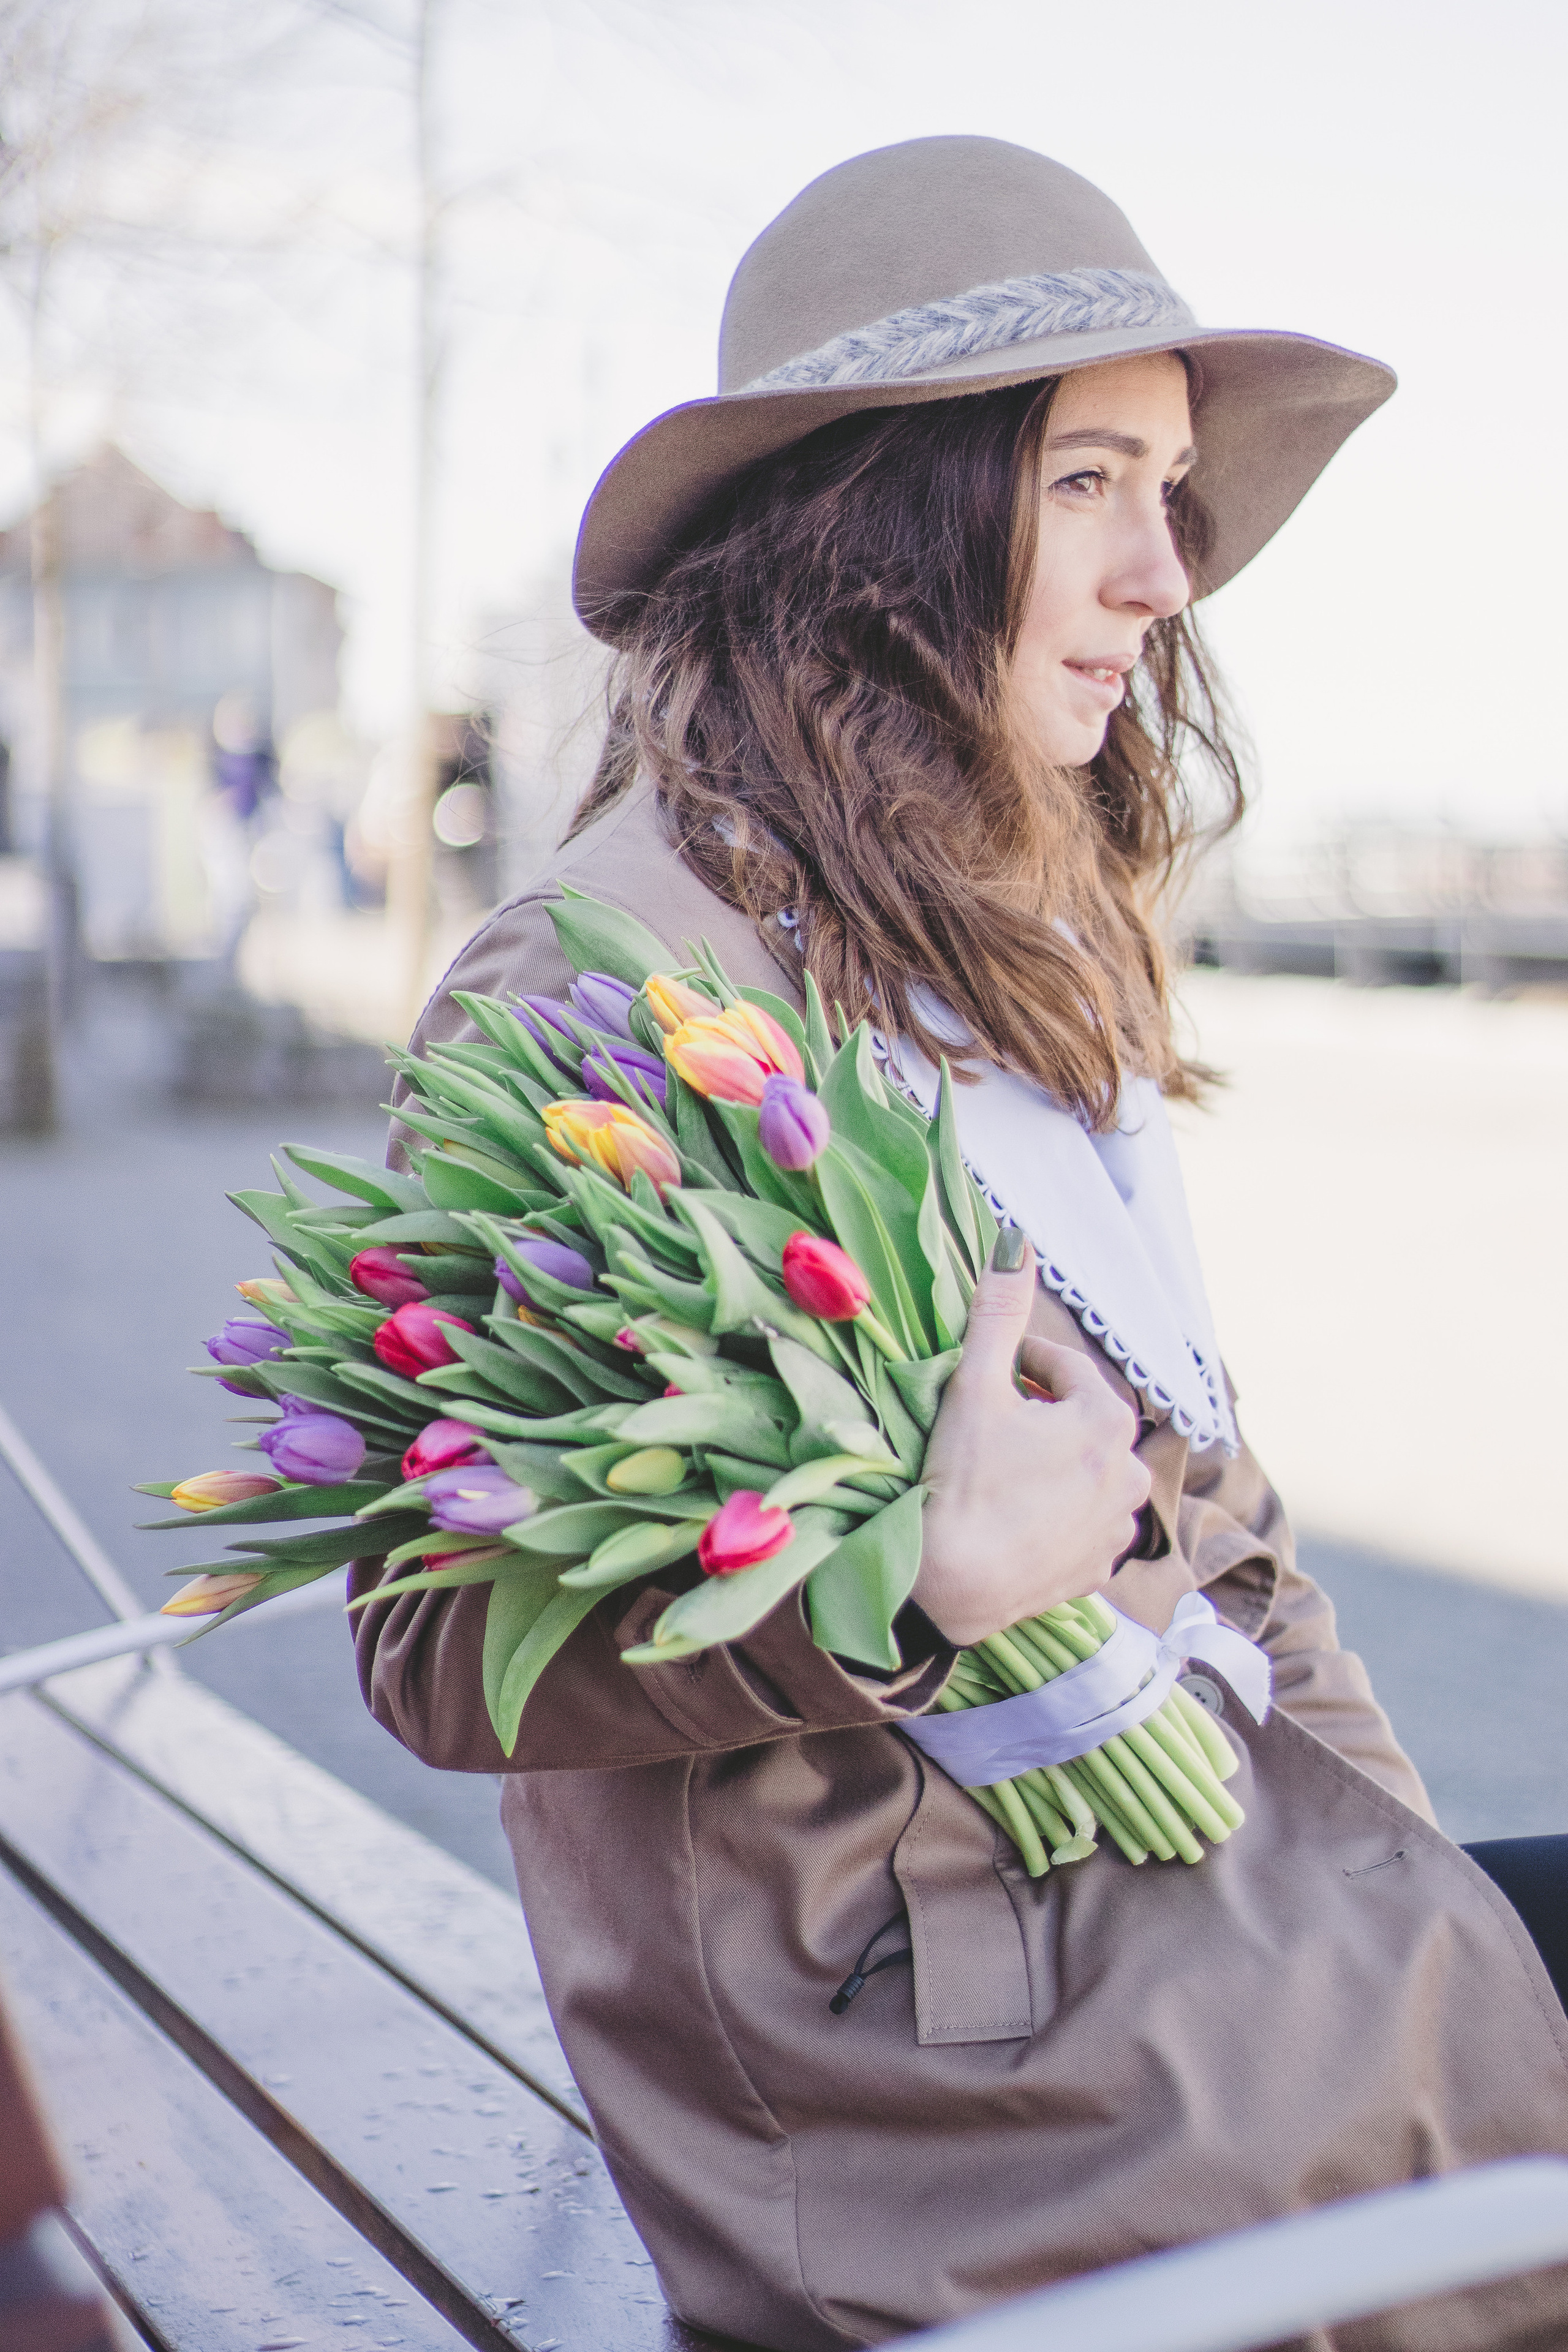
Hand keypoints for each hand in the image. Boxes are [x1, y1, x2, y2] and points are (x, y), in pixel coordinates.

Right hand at [913, 1229, 1152, 1647]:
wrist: (951, 1586)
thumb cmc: (964, 1480)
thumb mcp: (976, 1385)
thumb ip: (998, 1310)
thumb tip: (1016, 1238)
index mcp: (1107, 1420)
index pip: (1064, 1368)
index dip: (1022, 1363)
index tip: (988, 1371)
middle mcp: (1130, 1473)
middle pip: (1079, 1420)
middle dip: (1040, 1414)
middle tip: (988, 1424)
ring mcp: (1117, 1526)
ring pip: (1085, 1472)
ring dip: (1052, 1464)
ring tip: (1000, 1472)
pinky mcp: (1098, 1569)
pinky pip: (1081, 1522)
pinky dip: (1055, 1512)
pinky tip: (1014, 1514)